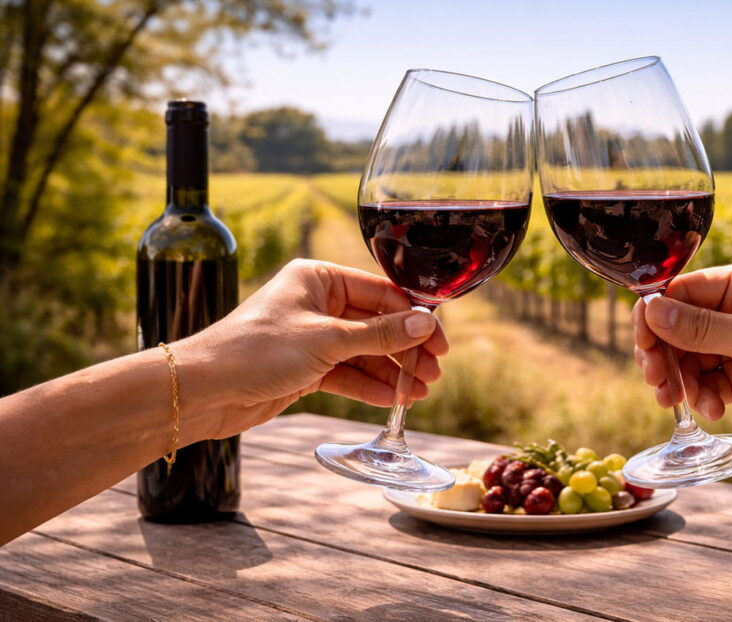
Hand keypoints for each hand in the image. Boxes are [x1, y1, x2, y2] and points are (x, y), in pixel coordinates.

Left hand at [175, 259, 447, 439]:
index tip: (439, 342)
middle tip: (433, 372)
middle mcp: (317, 303)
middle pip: (376, 324)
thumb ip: (379, 335)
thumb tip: (425, 325)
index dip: (414, 318)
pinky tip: (393, 399)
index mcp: (319, 278)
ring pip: (364, 352)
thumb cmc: (255, 351)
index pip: (382, 293)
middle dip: (405, 350)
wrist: (204, 391)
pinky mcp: (305, 367)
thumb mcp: (327, 340)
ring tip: (419, 392)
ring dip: (391, 372)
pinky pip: (347, 373)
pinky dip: (369, 386)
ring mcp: (311, 337)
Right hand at [633, 261, 731, 460]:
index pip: (683, 290)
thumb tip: (652, 309)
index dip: (656, 315)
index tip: (643, 343)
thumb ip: (704, 328)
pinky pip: (703, 383)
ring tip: (679, 401)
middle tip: (657, 380)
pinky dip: (699, 397)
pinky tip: (712, 410)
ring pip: (686, 358)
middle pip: (677, 327)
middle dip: (663, 353)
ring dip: (678, 380)